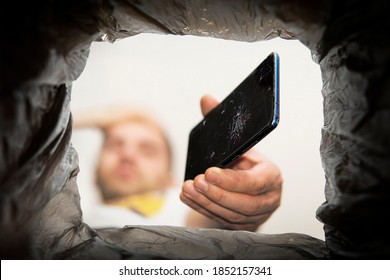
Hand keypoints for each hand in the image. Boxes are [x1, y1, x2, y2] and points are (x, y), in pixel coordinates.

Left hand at [180, 95, 281, 230]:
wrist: (246, 186)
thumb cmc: (243, 161)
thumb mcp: (237, 143)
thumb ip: (220, 122)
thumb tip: (205, 99)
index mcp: (271, 176)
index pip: (255, 182)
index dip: (232, 180)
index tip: (208, 171)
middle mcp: (268, 198)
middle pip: (244, 202)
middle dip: (216, 192)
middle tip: (195, 181)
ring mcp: (255, 215)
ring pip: (230, 214)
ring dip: (206, 202)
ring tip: (187, 188)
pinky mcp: (242, 225)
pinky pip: (221, 219)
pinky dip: (202, 208)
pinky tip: (187, 197)